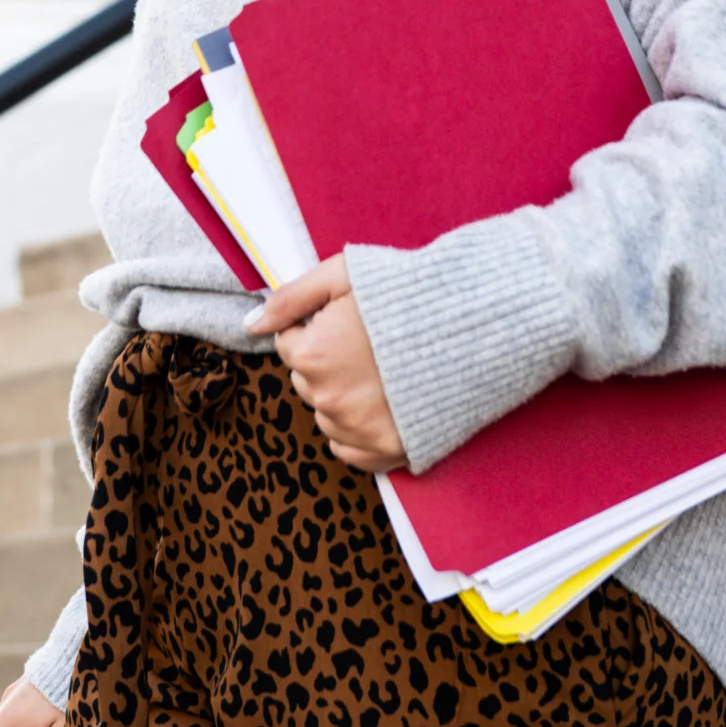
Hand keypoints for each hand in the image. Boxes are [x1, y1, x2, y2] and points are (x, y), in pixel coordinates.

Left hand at [246, 253, 406, 471]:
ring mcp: (357, 431)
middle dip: (327, 360)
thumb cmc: (407, 293)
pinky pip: (350, 449)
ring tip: (381, 369)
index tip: (349, 319)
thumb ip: (291, 298)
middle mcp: (328, 400)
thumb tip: (251, 324)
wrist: (474, 326)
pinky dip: (359, 429)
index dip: (317, 326)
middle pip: (307, 380)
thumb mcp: (343, 275)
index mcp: (312, 356)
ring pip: (327, 413)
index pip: (289, 344)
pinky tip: (384, 401)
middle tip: (368, 341)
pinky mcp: (387, 452)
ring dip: (342, 394)